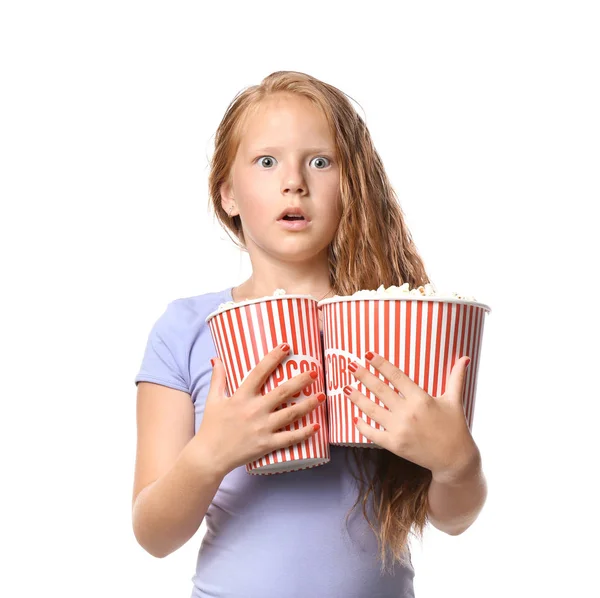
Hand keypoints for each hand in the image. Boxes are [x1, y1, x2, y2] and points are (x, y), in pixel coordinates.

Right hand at [193, 344, 323, 476]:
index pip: (259, 372)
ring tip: (322, 396)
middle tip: (314, 371)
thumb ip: (218, 379)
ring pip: (290, 414)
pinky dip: (304, 433)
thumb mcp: (213, 400)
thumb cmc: (211, 427)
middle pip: (282, 392)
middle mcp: (254, 410)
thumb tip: (217, 359)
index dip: (273, 358)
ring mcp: (262, 428)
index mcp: (241, 397)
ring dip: (308, 404)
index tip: (286, 346)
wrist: (209, 456)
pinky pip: (289, 438)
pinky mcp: (266, 445)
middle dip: (300, 381)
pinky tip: (316, 426)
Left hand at [344, 352, 478, 482]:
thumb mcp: (455, 400)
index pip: (396, 377)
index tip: (367, 355)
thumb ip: (456, 378)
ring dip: (357, 398)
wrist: (455, 460)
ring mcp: (400, 429)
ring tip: (345, 388)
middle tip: (349, 366)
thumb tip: (464, 357)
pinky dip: (362, 426)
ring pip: (372, 410)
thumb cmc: (455, 427)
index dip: (380, 364)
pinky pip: (373, 434)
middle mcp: (408, 412)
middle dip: (363, 376)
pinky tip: (354, 417)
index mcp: (421, 398)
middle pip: (380, 390)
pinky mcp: (395, 445)